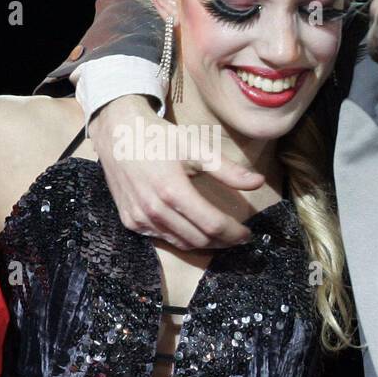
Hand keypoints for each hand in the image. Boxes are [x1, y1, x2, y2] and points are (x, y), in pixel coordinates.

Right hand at [88, 95, 264, 249]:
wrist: (118, 132)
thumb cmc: (159, 137)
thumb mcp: (195, 148)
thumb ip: (228, 170)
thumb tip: (259, 182)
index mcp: (173, 190)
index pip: (212, 225)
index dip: (234, 233)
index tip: (248, 234)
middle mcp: (154, 209)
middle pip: (199, 239)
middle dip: (223, 241)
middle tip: (237, 236)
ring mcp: (139, 218)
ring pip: (180, 243)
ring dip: (204, 243)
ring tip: (220, 236)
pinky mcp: (130, 221)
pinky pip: (162, 238)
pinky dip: (180, 238)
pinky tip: (191, 228)